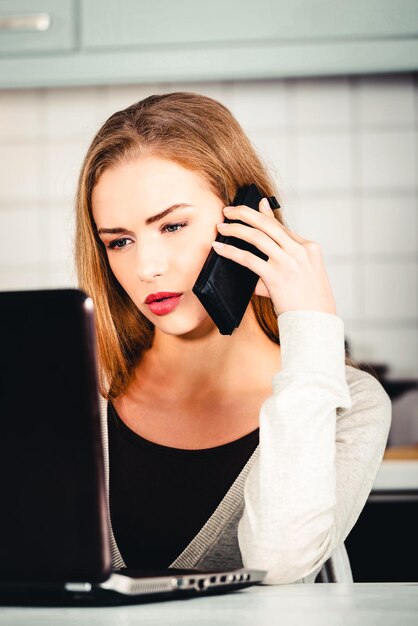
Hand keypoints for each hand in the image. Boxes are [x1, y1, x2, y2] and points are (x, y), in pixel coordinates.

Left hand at [212, 199, 336, 316]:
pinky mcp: (276, 276)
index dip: (261, 215)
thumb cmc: (309, 303)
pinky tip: (220, 248)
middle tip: (228, 210)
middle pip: (267, 224)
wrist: (316, 322)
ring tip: (221, 227)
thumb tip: (255, 257)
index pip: (280, 226)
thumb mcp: (305, 275)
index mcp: (309, 248)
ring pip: (256, 237)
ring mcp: (288, 262)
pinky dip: (231, 251)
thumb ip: (285, 261)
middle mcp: (299, 251)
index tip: (248, 207)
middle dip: (244, 213)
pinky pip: (248, 259)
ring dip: (235, 229)